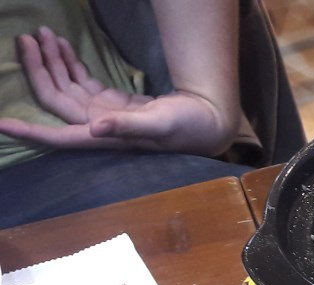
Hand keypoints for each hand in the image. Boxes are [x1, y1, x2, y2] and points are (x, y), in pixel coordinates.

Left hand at [0, 27, 236, 155]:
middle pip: (55, 99)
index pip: (58, 136)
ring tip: (40, 34)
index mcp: (105, 136)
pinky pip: (81, 82)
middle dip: (37, 69)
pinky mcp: (113, 104)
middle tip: (27, 38)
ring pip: (65, 87)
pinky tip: (61, 46)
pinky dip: (70, 64)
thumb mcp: (163, 124)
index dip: (29, 132)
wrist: (210, 122)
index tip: (0, 124)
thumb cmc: (190, 127)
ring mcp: (103, 114)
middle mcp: (97, 127)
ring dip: (51, 61)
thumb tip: (95, 128)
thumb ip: (128, 125)